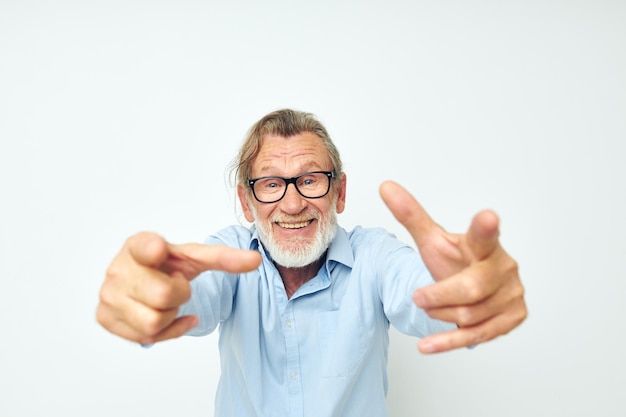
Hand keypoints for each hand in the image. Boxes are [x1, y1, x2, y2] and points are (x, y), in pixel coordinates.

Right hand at [96, 232, 260, 343]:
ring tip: (167, 300)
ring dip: (170, 315)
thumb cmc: (169, 265)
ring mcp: (108, 294)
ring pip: (152, 321)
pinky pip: (145, 337)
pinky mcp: (104, 317)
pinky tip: (168, 317)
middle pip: (164, 296)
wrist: (146, 276)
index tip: (159, 250)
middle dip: (180, 295)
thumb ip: (225, 258)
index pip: (144, 246)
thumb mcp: (196, 258)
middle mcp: (118, 267)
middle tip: (176, 286)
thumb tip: (256, 260)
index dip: (152, 250)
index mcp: (139, 244)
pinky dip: (165, 331)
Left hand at [379, 181, 526, 353]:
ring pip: (471, 314)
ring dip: (441, 313)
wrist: (471, 287)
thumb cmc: (455, 260)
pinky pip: (479, 335)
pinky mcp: (512, 318)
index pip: (484, 235)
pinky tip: (428, 345)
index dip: (485, 228)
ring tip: (428, 307)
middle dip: (440, 295)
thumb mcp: (431, 239)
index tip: (487, 217)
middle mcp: (503, 267)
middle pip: (472, 288)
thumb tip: (385, 186)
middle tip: (417, 297)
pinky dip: (448, 341)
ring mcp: (511, 294)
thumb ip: (410, 214)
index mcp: (483, 244)